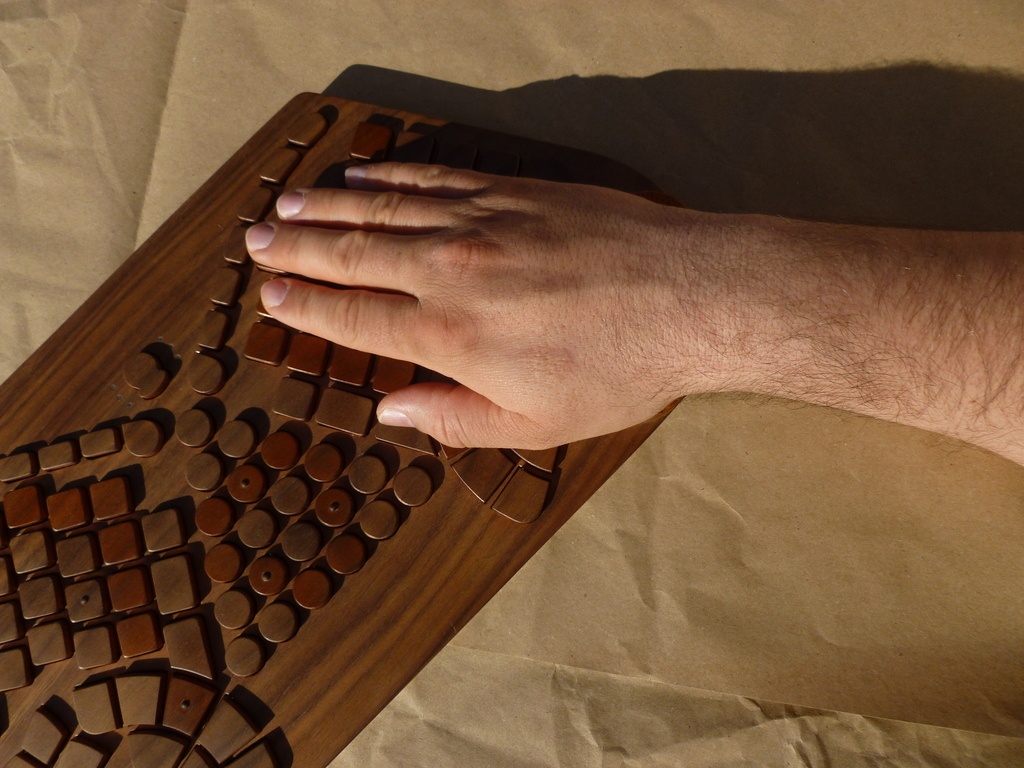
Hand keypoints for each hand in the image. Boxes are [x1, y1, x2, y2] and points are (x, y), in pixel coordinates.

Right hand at [245, 163, 716, 448]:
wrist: (690, 296)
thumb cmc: (619, 370)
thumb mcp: (536, 423)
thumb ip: (455, 417)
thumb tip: (392, 410)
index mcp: (451, 337)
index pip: (356, 316)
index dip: (307, 307)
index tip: (271, 296)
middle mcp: (452, 271)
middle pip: (353, 254)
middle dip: (298, 249)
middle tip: (254, 240)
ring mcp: (481, 223)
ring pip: (383, 211)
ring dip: (329, 208)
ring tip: (287, 205)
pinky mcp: (514, 193)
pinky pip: (436, 180)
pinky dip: (392, 178)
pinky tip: (364, 177)